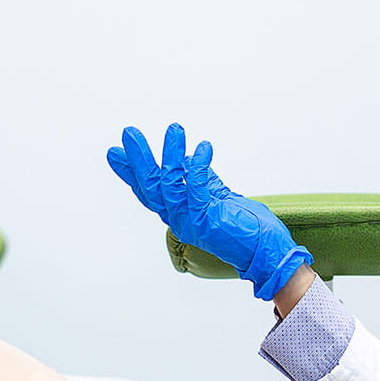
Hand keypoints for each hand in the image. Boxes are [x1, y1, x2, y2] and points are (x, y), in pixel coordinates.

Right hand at [106, 124, 311, 299]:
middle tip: (129, 134)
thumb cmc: (243, 226)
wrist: (264, 251)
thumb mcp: (216, 196)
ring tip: (174, 130)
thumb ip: (199, 180)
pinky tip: (202, 148)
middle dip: (138, 159)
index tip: (115, 153)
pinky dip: (196, 166)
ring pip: (169, 185)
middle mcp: (179, 219)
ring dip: (169, 155)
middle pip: (150, 187)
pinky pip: (195, 188)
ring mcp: (191, 221)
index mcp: (178, 214)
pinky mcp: (207, 219)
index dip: (130, 172)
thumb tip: (186, 159)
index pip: (147, 191)